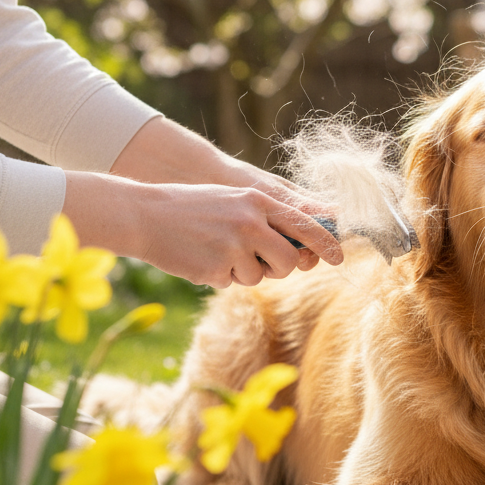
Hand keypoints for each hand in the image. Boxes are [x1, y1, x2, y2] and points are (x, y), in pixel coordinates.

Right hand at [63, 173, 343, 287]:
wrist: (145, 215)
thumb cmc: (192, 208)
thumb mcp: (235, 202)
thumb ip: (268, 218)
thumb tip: (304, 245)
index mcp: (259, 201)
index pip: (306, 226)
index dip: (327, 244)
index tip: (339, 257)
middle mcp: (252, 222)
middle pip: (290, 261)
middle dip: (281, 268)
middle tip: (260, 261)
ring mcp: (235, 246)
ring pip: (262, 276)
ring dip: (245, 272)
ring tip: (219, 251)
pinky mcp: (217, 268)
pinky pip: (233, 282)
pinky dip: (220, 276)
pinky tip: (202, 258)